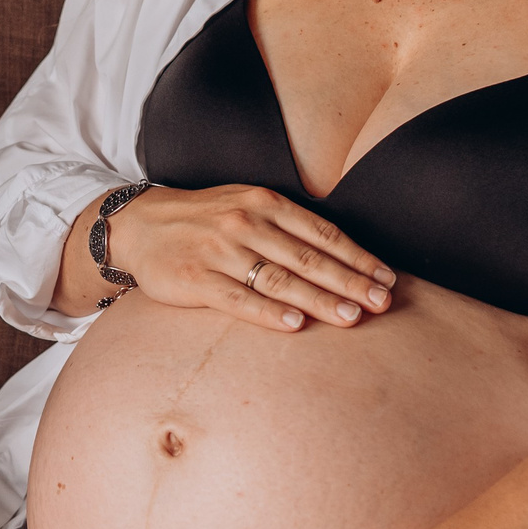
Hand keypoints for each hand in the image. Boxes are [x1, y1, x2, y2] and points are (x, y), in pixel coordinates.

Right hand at [106, 184, 394, 331]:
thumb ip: (287, 225)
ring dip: (318, 300)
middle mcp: (245, 223)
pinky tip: (295, 325)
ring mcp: (219, 251)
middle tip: (381, 302)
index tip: (386, 278)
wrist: (140, 224)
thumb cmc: (204, 220)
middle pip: (306, 257)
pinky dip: (268, 312)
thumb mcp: (246, 205)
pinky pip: (237, 299)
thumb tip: (340, 255)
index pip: (321, 232)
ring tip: (350, 317)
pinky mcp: (194, 279)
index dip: (357, 256)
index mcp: (263, 202)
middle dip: (348, 281)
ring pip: (278, 279)